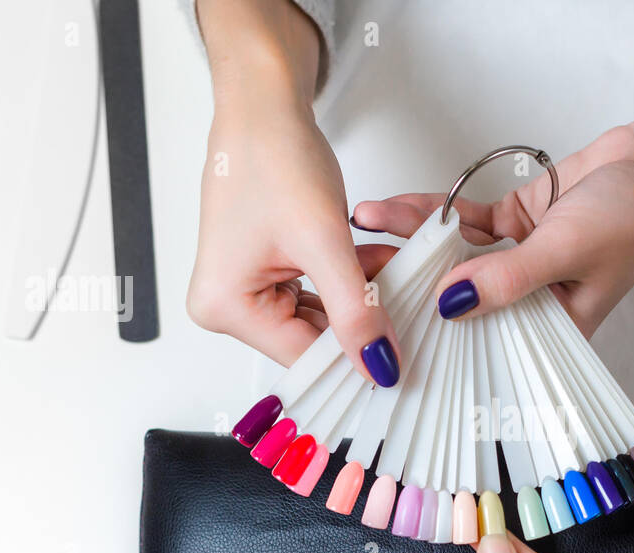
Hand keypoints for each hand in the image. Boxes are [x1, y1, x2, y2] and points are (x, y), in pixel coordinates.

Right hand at [186, 0, 399, 381]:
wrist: (265, 106)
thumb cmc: (273, 156)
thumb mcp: (326, 243)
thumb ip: (357, 311)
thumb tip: (380, 366)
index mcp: (225, 307)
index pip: (305, 357)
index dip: (357, 357)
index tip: (403, 361)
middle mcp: (225, 306)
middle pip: (312, 341)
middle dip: (362, 321)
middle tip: (409, 306)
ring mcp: (244, 290)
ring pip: (321, 318)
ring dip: (361, 299)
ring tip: (395, 271)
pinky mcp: (264, 273)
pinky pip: (317, 295)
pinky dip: (350, 282)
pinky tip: (375, 262)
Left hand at [352, 80, 633, 337]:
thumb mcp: (567, 252)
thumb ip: (507, 280)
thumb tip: (450, 304)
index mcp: (552, 331)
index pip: (486, 349)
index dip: (440, 347)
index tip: (391, 336)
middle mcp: (530, 302)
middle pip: (460, 303)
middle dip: (412, 291)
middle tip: (361, 284)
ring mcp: (517, 260)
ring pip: (454, 259)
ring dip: (413, 245)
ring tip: (366, 236)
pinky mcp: (512, 223)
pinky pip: (464, 223)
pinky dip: (433, 215)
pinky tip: (394, 212)